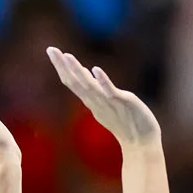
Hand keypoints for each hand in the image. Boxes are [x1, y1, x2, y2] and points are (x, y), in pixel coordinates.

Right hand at [46, 47, 160, 145]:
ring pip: (88, 85)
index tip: (51, 50)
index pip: (71, 81)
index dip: (61, 66)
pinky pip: (110, 91)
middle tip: (51, 49)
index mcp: (91, 100)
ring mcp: (108, 102)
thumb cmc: (126, 124)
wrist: (141, 142)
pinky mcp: (123, 103)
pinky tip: (95, 70)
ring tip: (67, 56)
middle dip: (62, 65)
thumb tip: (88, 76)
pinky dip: (102, 81)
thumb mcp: (106, 106)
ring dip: (77, 70)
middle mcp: (95, 101)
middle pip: (74, 82)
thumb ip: (96, 92)